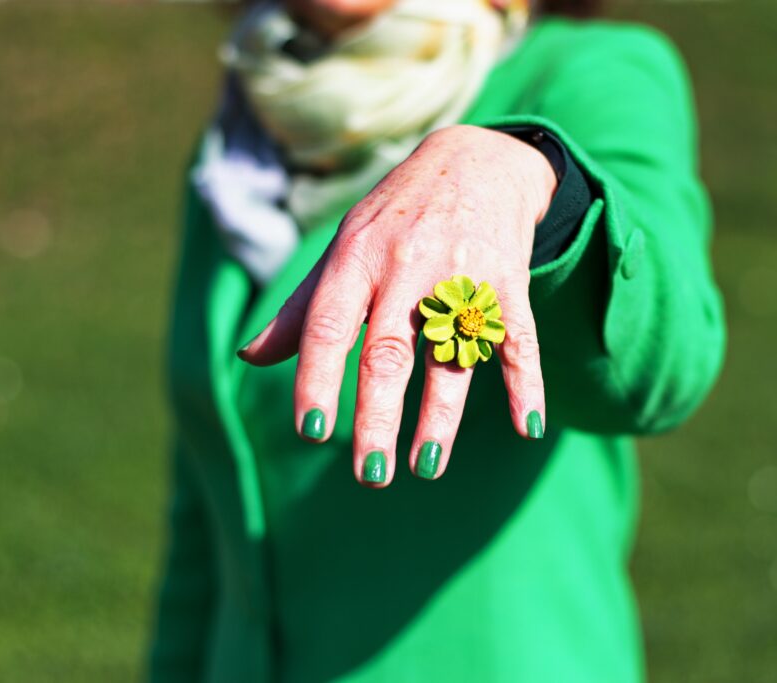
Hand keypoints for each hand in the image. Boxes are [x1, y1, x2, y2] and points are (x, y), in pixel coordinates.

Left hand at [238, 125, 556, 485]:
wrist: (475, 160)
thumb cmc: (395, 219)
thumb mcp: (345, 250)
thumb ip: (303, 309)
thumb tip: (249, 359)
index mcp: (357, 260)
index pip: (329, 326)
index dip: (318, 378)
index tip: (312, 431)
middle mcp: (407, 267)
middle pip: (390, 351)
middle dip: (378, 416)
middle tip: (369, 474)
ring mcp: (462, 273)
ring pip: (452, 355)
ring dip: (441, 416)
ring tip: (425, 467)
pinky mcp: (509, 280)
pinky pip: (518, 338)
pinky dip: (526, 383)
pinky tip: (527, 426)